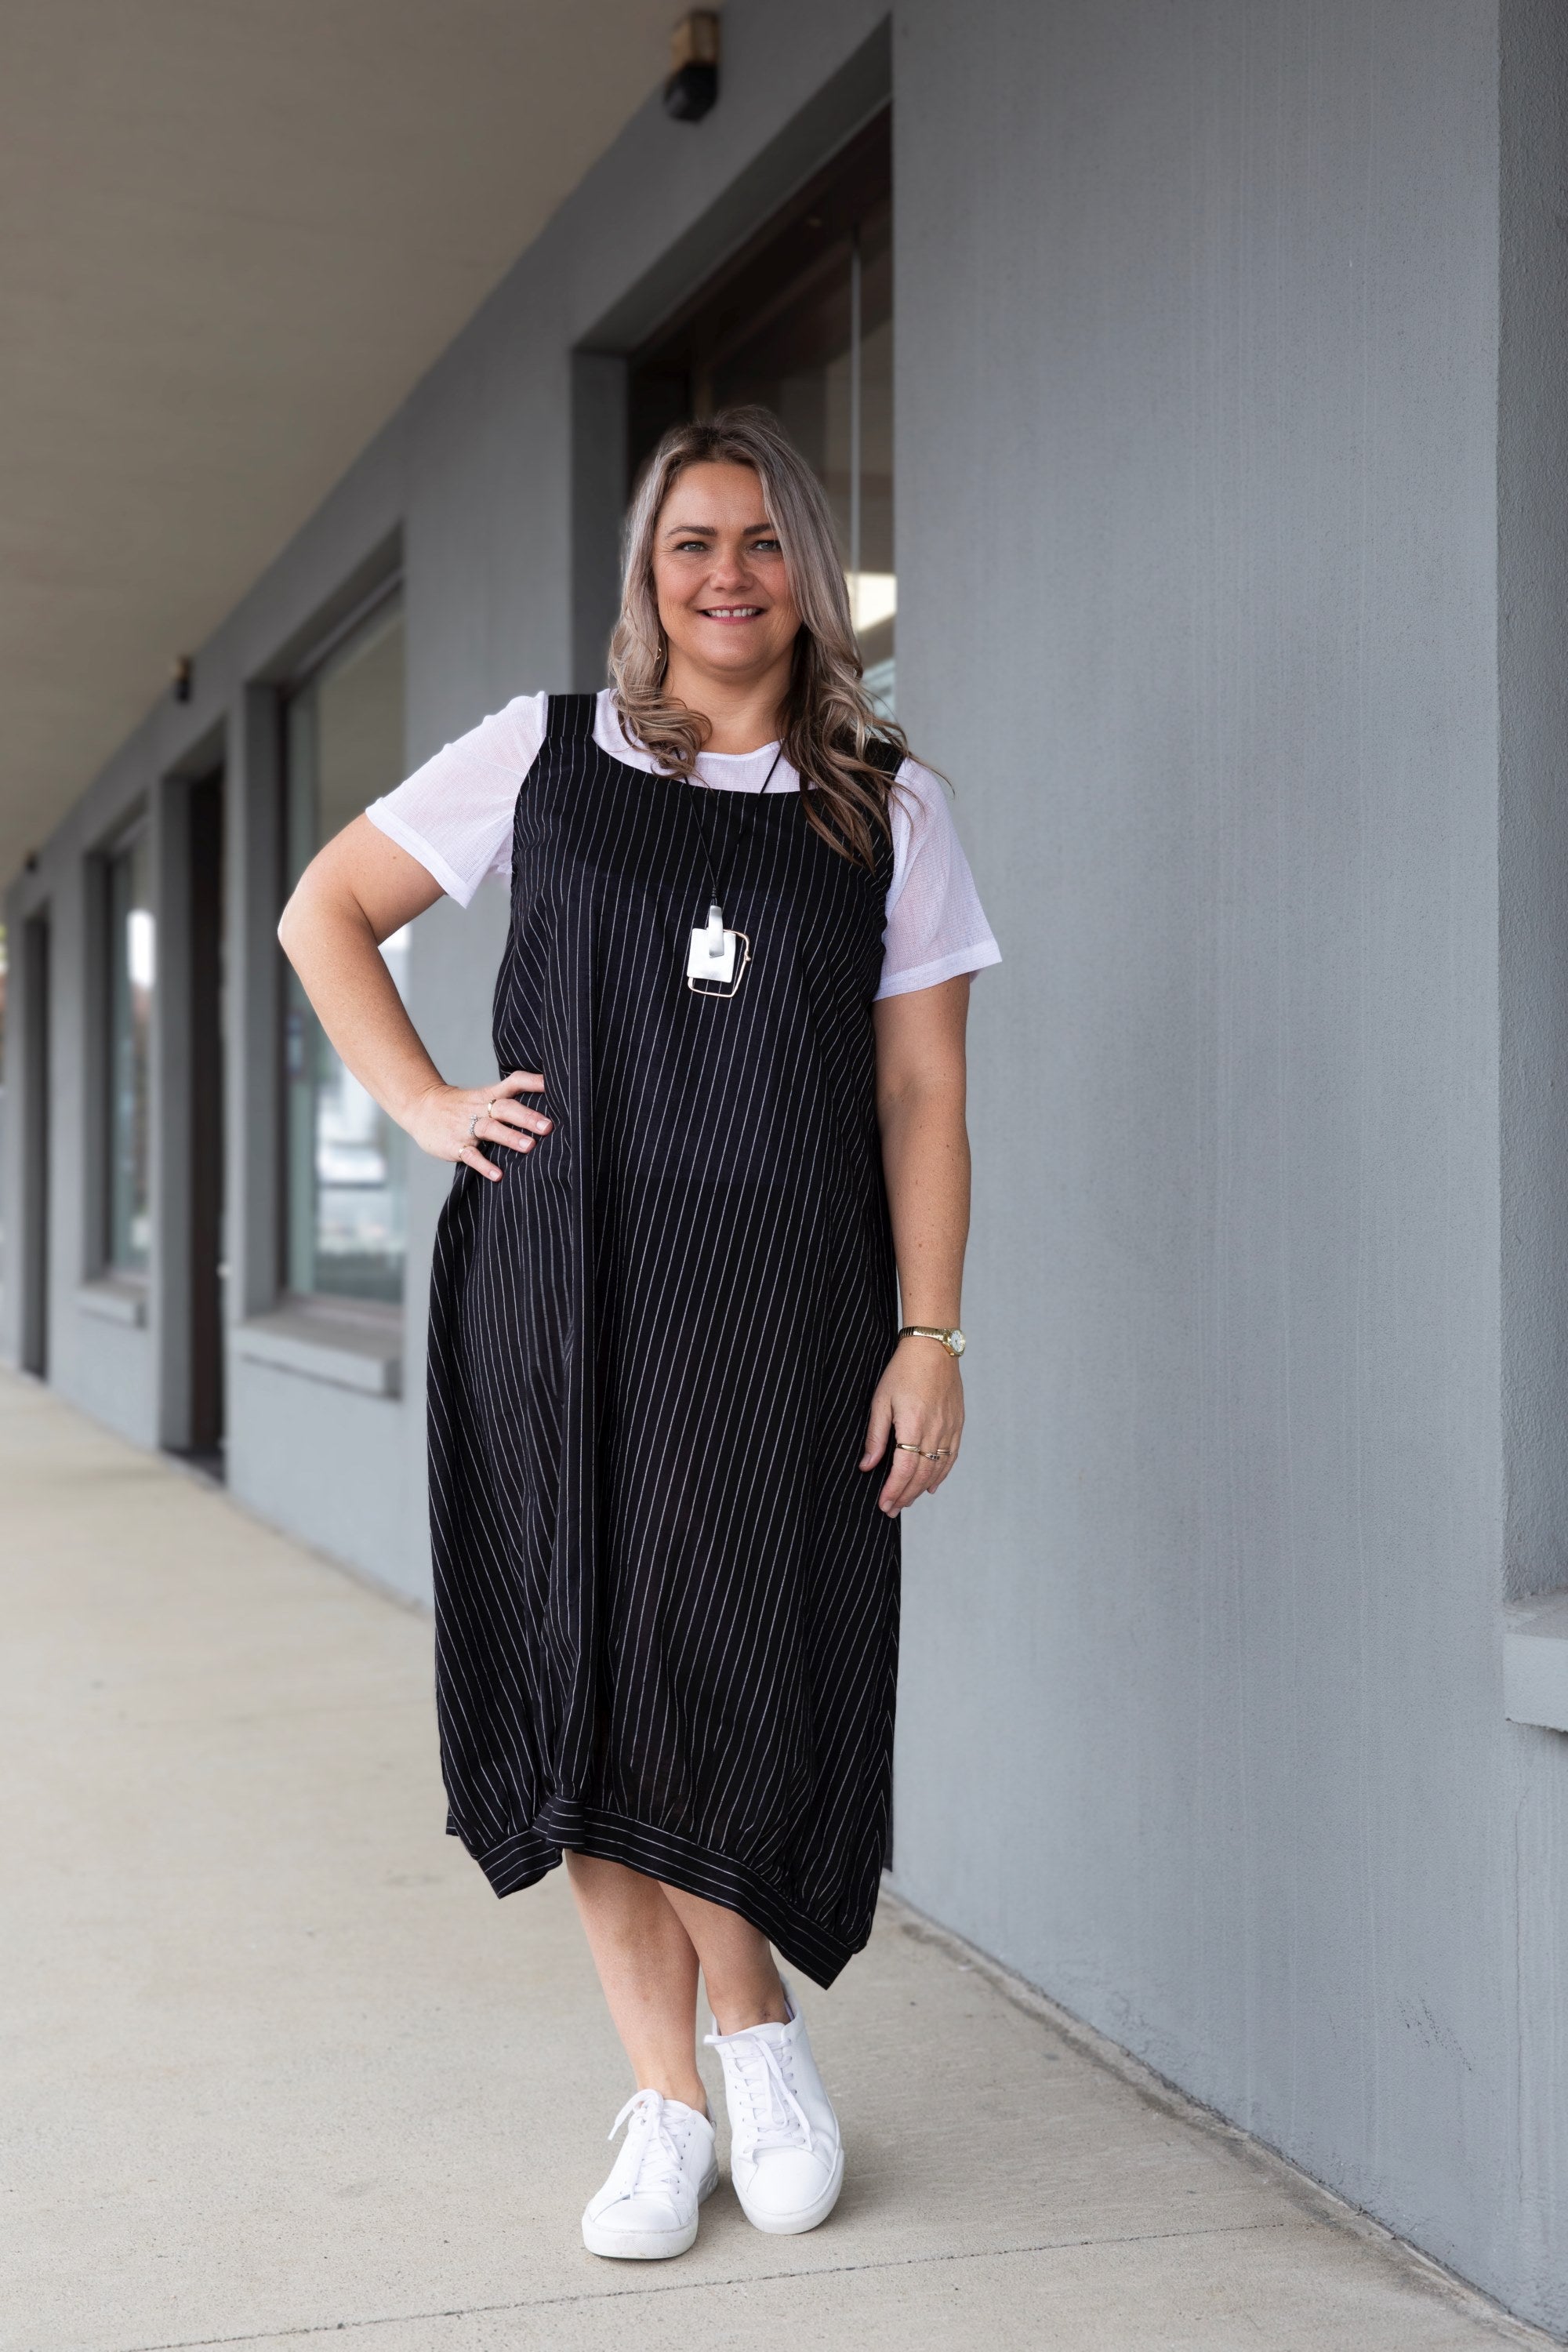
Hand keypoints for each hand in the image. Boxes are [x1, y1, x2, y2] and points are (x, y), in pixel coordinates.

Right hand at [405, 1069, 550, 1182]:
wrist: (421, 1108)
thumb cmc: (460, 1106)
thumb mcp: (481, 1097)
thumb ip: (507, 1101)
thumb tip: (543, 1109)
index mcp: (489, 1095)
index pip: (513, 1083)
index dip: (532, 1082)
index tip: (552, 1084)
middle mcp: (480, 1109)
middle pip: (506, 1108)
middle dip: (527, 1117)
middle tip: (548, 1126)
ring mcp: (467, 1128)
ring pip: (490, 1129)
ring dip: (510, 1137)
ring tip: (529, 1147)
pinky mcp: (455, 1145)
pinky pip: (471, 1155)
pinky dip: (484, 1165)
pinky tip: (498, 1175)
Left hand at [859, 1335, 964, 1515]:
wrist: (933, 1348)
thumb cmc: (903, 1370)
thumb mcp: (880, 1401)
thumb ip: (875, 1436)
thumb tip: (868, 1465)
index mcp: (914, 1425)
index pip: (904, 1469)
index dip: (893, 1490)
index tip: (883, 1504)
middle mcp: (935, 1430)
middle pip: (921, 1474)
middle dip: (905, 1495)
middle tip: (891, 1509)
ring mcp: (949, 1428)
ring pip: (937, 1469)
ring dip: (921, 1489)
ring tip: (906, 1501)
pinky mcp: (957, 1424)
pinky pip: (951, 1457)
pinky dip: (941, 1475)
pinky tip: (931, 1486)